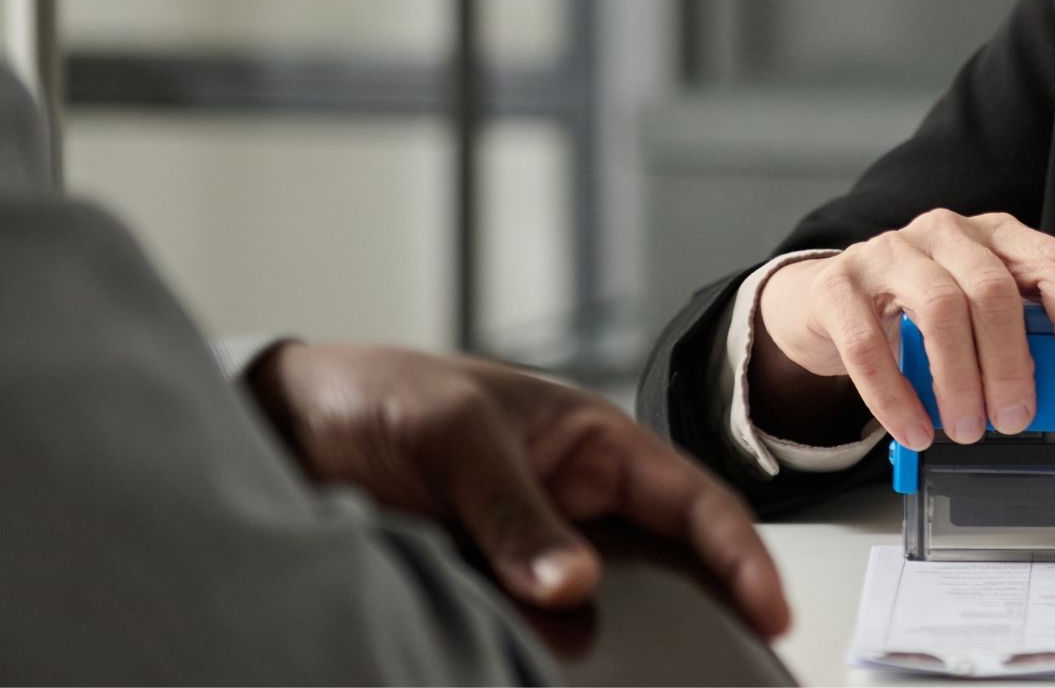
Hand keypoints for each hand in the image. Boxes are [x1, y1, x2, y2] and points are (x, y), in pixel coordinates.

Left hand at [247, 342, 790, 637]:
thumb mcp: (454, 435)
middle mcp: (569, 503)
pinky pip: (534, 635)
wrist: (284, 429)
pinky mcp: (485, 595)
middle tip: (733, 670)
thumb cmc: (377, 395)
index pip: (690, 499)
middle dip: (701, 612)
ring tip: (652, 687)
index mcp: (588, 442)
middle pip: (661, 566)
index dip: (742, 552)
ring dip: (619, 644)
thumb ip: (513, 509)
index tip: (770, 611)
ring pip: (599, 612)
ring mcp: (528, 555)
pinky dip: (551, 659)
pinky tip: (558, 683)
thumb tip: (573, 584)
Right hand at [751, 210, 1054, 451]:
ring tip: (966, 428)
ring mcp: (889, 251)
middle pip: (993, 289)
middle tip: (1013, 417)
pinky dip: (895, 397)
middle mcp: (946, 233)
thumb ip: (1016, 340)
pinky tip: (913, 429)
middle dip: (1010, 363)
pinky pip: (869, 344)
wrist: (827, 300)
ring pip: (939, 309)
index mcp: (996, 237)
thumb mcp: (975, 317)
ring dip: (959, 380)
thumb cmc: (914, 312)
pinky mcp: (839, 283)